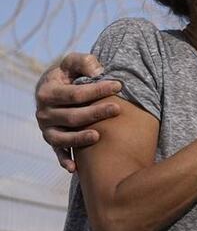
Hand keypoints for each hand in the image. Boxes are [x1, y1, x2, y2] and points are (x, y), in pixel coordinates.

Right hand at [35, 52, 122, 171]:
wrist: (55, 87)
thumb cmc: (69, 74)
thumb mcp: (73, 62)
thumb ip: (84, 62)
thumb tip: (98, 72)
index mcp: (47, 92)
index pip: (75, 94)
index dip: (97, 90)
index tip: (119, 85)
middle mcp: (43, 113)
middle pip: (72, 116)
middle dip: (96, 113)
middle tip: (118, 109)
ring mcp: (46, 129)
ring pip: (62, 138)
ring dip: (79, 139)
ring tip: (98, 136)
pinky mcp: (52, 140)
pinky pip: (57, 153)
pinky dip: (64, 160)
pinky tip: (74, 168)